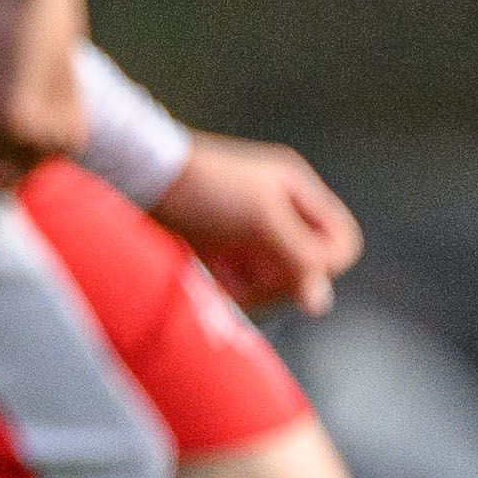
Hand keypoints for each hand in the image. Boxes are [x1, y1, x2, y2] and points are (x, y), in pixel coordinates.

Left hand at [148, 135, 362, 317]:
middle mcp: (277, 210)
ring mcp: (246, 230)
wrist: (137, 174)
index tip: (293, 272)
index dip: (325, 266)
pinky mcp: (215, 245)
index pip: (340, 241)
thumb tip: (321, 303)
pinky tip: (210, 280)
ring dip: (250, 286)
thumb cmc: (205, 190)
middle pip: (305, 267)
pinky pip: (238, 280)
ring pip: (270, 278)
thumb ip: (300, 258)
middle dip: (279, 279)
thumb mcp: (263, 220)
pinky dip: (228, 285)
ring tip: (222, 277)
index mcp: (297, 192)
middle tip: (247, 276)